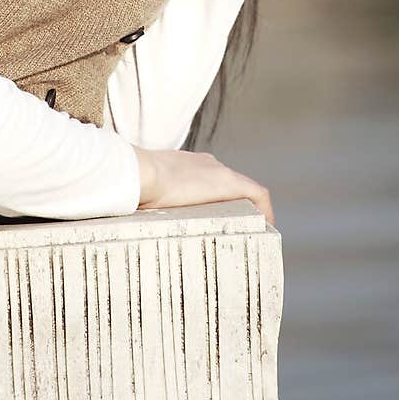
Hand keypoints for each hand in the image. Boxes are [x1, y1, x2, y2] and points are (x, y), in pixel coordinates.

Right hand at [133, 145, 274, 225]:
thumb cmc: (132, 189)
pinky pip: (259, 195)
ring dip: (250, 211)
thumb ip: (145, 207)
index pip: (207, 181)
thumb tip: (133, 229)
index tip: (213, 219)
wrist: (138, 175)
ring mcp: (218, 171)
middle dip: (235, 208)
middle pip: (229, 186)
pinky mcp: (229, 182)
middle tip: (236, 232)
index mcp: (184, 166)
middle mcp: (206, 164)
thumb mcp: (140, 197)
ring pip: (245, 191)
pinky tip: (266, 229)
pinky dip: (265, 210)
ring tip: (252, 235)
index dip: (213, 200)